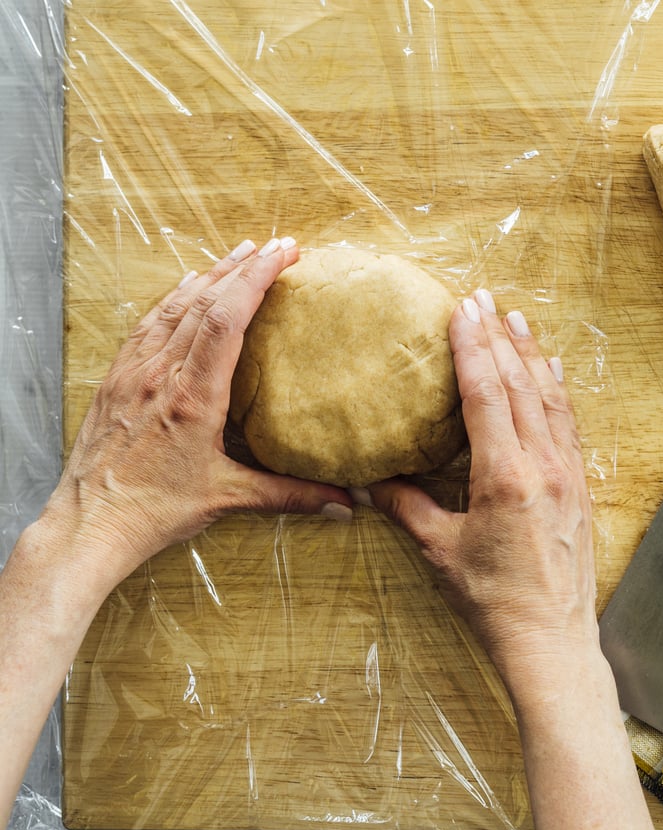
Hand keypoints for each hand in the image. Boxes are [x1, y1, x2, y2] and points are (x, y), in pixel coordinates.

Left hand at [42, 236, 352, 596]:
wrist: (91, 522)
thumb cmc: (155, 510)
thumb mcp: (229, 498)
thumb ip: (293, 495)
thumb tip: (344, 505)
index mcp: (194, 397)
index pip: (228, 319)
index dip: (257, 278)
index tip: (283, 254)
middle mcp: (161, 374)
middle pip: (205, 301)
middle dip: (243, 266)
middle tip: (276, 246)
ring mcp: (135, 371)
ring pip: (175, 306)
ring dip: (210, 273)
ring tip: (239, 252)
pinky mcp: (117, 377)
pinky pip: (148, 323)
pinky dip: (174, 297)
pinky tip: (188, 286)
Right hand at [369, 289, 597, 687]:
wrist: (551, 641)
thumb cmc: (494, 601)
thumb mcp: (440, 552)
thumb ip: (406, 508)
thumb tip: (369, 480)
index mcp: (505, 477)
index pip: (486, 395)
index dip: (472, 348)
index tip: (462, 310)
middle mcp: (543, 465)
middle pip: (520, 385)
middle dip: (499, 336)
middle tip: (483, 297)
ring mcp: (568, 474)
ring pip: (550, 398)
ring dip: (531, 354)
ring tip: (516, 317)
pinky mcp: (580, 486)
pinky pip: (569, 424)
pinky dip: (557, 390)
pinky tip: (553, 370)